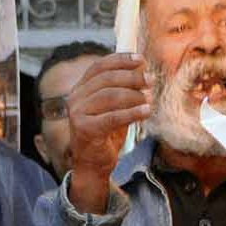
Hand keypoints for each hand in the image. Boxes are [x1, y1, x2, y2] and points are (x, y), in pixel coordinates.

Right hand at [66, 54, 153, 214]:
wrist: (93, 166)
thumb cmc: (105, 136)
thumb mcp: (114, 109)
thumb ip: (123, 91)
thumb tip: (142, 72)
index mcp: (80, 89)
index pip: (100, 66)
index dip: (121, 60)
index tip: (141, 60)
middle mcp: (75, 98)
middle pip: (106, 79)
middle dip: (131, 77)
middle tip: (151, 80)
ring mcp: (77, 113)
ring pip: (109, 96)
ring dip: (133, 95)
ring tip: (150, 98)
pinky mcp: (84, 129)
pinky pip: (112, 117)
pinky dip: (132, 113)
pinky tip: (146, 111)